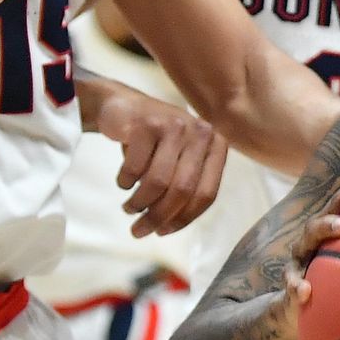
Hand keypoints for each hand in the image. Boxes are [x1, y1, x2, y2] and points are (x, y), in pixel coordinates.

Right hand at [94, 85, 226, 238]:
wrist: (123, 107)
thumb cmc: (154, 142)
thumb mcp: (178, 161)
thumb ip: (185, 188)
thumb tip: (166, 227)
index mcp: (216, 146)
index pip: (206, 194)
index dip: (184, 219)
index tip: (163, 232)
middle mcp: (201, 133)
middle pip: (182, 190)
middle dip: (158, 216)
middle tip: (139, 231)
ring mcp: (174, 125)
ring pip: (158, 182)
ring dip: (139, 203)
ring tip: (128, 208)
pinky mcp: (147, 123)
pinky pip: (135, 168)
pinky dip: (125, 182)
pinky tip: (123, 182)